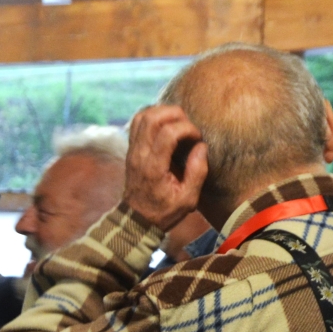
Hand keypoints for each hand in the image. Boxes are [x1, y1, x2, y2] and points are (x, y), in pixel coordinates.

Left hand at [123, 105, 208, 230]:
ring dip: (163, 112)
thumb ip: (197, 172)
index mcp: (154, 167)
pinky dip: (153, 117)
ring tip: (178, 123)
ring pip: (142, 116)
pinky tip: (166, 126)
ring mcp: (132, 150)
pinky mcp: (131, 148)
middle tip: (188, 126)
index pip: (167, 133)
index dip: (187, 128)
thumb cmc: (164, 211)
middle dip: (175, 113)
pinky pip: (137, 122)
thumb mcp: (188, 199)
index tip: (197, 138)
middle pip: (152, 117)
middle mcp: (139, 154)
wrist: (137, 219)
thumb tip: (201, 146)